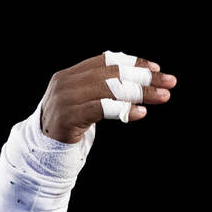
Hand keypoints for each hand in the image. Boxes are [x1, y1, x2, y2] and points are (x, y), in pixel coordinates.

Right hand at [40, 51, 177, 142]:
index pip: (106, 60)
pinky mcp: (68, 116)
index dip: (132, 62)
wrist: (43, 150)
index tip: (156, 68)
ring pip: (109, 89)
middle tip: (169, 81)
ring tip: (162, 96)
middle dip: (143, 77)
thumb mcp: (84, 103)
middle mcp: (66, 81)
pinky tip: (141, 113)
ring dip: (140, 92)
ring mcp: (65, 98)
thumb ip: (101, 90)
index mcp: (70, 74)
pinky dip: (123, 110)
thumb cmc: (69, 127)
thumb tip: (136, 82)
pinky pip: (101, 109)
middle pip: (112, 73)